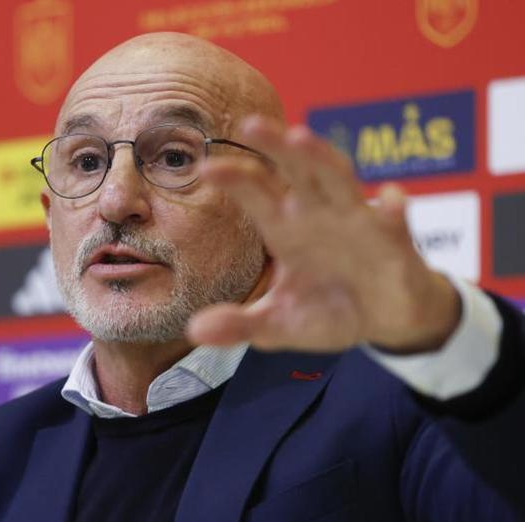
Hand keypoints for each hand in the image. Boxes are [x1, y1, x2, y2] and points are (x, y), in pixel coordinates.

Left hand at [187, 116, 460, 353]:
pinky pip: (394, 221)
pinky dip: (392, 209)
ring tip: (300, 138)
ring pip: (338, 180)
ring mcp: (357, 222)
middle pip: (294, 170)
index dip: (234, 179)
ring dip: (321, 159)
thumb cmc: (327, 310)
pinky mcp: (394, 241)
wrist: (385, 319)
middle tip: (249, 124)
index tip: (206, 168)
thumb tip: (194, 331)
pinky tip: (389, 199)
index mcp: (285, 228)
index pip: (256, 194)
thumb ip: (239, 325)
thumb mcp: (278, 324)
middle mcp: (317, 214)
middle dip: (274, 147)